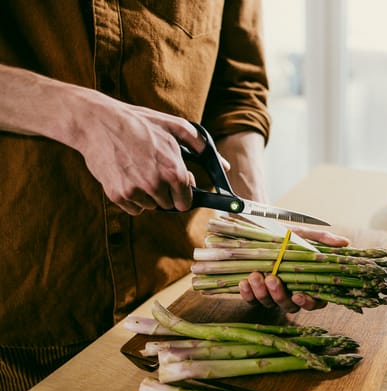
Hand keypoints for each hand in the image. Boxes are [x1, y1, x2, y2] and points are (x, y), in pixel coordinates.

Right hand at [77, 102, 206, 214]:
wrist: (98, 122)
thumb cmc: (139, 123)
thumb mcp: (175, 127)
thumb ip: (201, 146)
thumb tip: (224, 166)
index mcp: (174, 171)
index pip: (186, 202)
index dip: (183, 194)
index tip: (177, 186)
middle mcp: (156, 185)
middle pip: (169, 206)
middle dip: (166, 193)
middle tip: (155, 173)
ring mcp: (135, 191)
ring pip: (151, 206)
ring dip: (149, 195)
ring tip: (139, 170)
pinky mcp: (117, 195)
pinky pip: (133, 208)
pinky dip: (132, 198)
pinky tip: (127, 176)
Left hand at [238, 228, 349, 312]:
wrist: (260, 228)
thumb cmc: (286, 235)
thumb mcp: (305, 234)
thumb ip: (324, 239)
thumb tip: (345, 243)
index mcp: (308, 284)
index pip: (315, 302)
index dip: (308, 303)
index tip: (300, 295)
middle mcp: (291, 293)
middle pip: (290, 306)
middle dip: (280, 295)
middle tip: (272, 279)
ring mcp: (272, 295)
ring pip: (269, 304)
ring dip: (262, 292)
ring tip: (255, 275)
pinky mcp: (254, 294)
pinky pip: (251, 300)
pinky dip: (247, 293)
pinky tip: (245, 282)